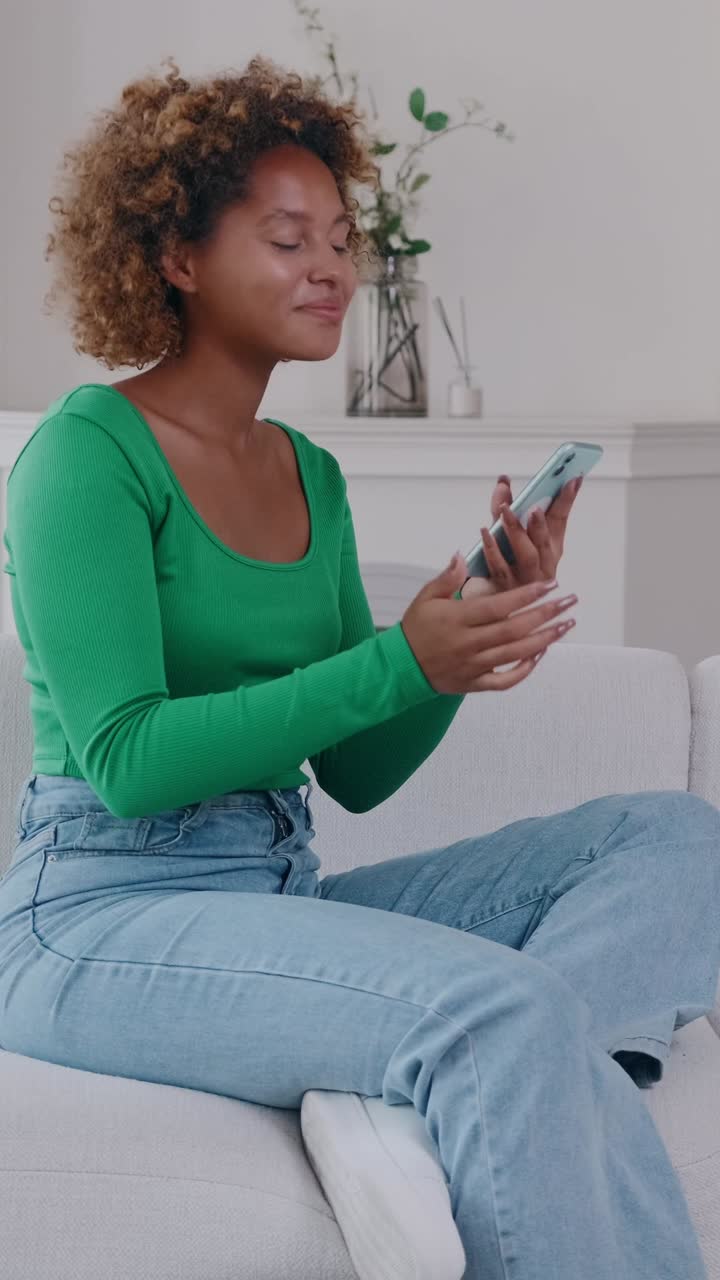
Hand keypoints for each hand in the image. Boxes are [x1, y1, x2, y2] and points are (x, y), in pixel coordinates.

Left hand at [473, 473, 583, 592]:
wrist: (494, 609)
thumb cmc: (507, 565)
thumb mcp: (511, 535)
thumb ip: (506, 507)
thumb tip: (503, 481)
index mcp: (551, 549)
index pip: (560, 520)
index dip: (567, 500)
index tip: (573, 479)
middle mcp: (543, 565)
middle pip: (544, 542)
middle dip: (541, 522)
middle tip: (534, 506)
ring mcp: (525, 579)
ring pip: (527, 556)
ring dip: (517, 532)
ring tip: (506, 510)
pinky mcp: (505, 589)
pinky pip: (500, 567)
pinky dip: (492, 549)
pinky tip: (485, 532)